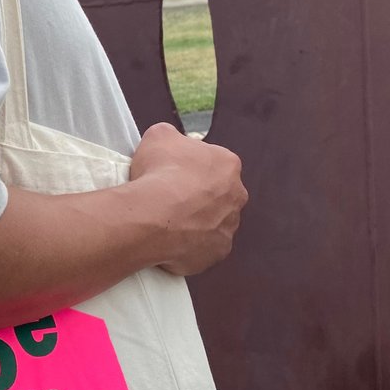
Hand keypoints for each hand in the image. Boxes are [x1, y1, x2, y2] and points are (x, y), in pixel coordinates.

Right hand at [128, 122, 247, 275]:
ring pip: (213, 225)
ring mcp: (229, 227)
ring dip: (196, 225)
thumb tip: (169, 142)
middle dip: (199, 200)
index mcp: (227, 164)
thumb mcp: (158, 137)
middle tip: (171, 204)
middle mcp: (236, 196)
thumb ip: (170, 137)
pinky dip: (190, 248)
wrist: (152, 216)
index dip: (190, 172)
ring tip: (168, 227)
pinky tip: (170, 243)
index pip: (212, 166)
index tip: (172, 178)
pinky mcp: (217, 253)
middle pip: (218, 197)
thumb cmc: (158, 174)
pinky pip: (204, 250)